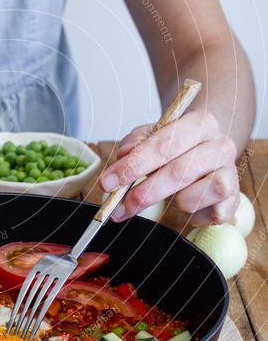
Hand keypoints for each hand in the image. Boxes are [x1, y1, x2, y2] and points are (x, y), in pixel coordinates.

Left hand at [99, 110, 238, 225]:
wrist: (210, 150)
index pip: (164, 144)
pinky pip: (207, 216)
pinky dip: (192, 216)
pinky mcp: (233, 200)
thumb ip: (135, 143)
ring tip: (168, 195)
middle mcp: (219, 146)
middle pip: (178, 172)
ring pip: (191, 198)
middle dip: (142, 193)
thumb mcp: (152, 135)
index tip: (107, 183)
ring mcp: (230, 173)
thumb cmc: (177, 145)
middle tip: (118, 207)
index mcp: (199, 124)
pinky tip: (186, 205)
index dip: (133, 165)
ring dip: (171, 202)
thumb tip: (123, 155)